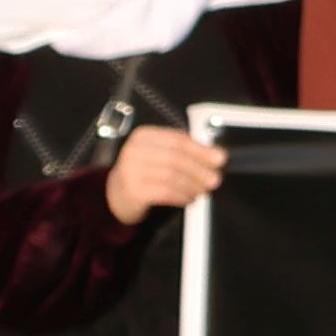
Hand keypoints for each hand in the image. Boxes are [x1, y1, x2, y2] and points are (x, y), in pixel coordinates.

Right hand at [104, 124, 229, 224]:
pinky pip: (165, 192)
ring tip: (201, 191)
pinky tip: (188, 199)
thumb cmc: (143, 172)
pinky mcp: (132, 191)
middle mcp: (134, 150)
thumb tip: (216, 156)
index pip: (178, 140)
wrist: (114, 195)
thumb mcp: (160, 155)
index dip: (201, 150)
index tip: (220, 159)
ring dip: (192, 185)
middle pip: (176, 158)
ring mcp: (130, 171)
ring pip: (172, 176)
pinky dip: (181, 196)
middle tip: (215, 180)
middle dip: (199, 170)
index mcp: (143, 135)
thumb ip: (185, 152)